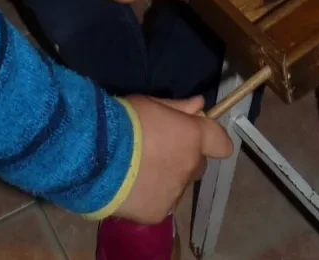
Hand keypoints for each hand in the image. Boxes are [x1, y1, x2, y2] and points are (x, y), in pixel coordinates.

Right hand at [116, 95, 232, 223]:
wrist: (97, 155)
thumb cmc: (124, 121)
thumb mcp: (150, 104)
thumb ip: (178, 107)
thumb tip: (199, 105)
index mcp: (192, 138)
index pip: (221, 144)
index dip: (213, 140)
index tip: (197, 136)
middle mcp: (190, 167)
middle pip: (197, 165)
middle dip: (184, 159)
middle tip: (157, 152)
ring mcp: (175, 193)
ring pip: (178, 186)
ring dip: (166, 178)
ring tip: (137, 171)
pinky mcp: (158, 213)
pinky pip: (160, 203)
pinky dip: (150, 196)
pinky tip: (130, 188)